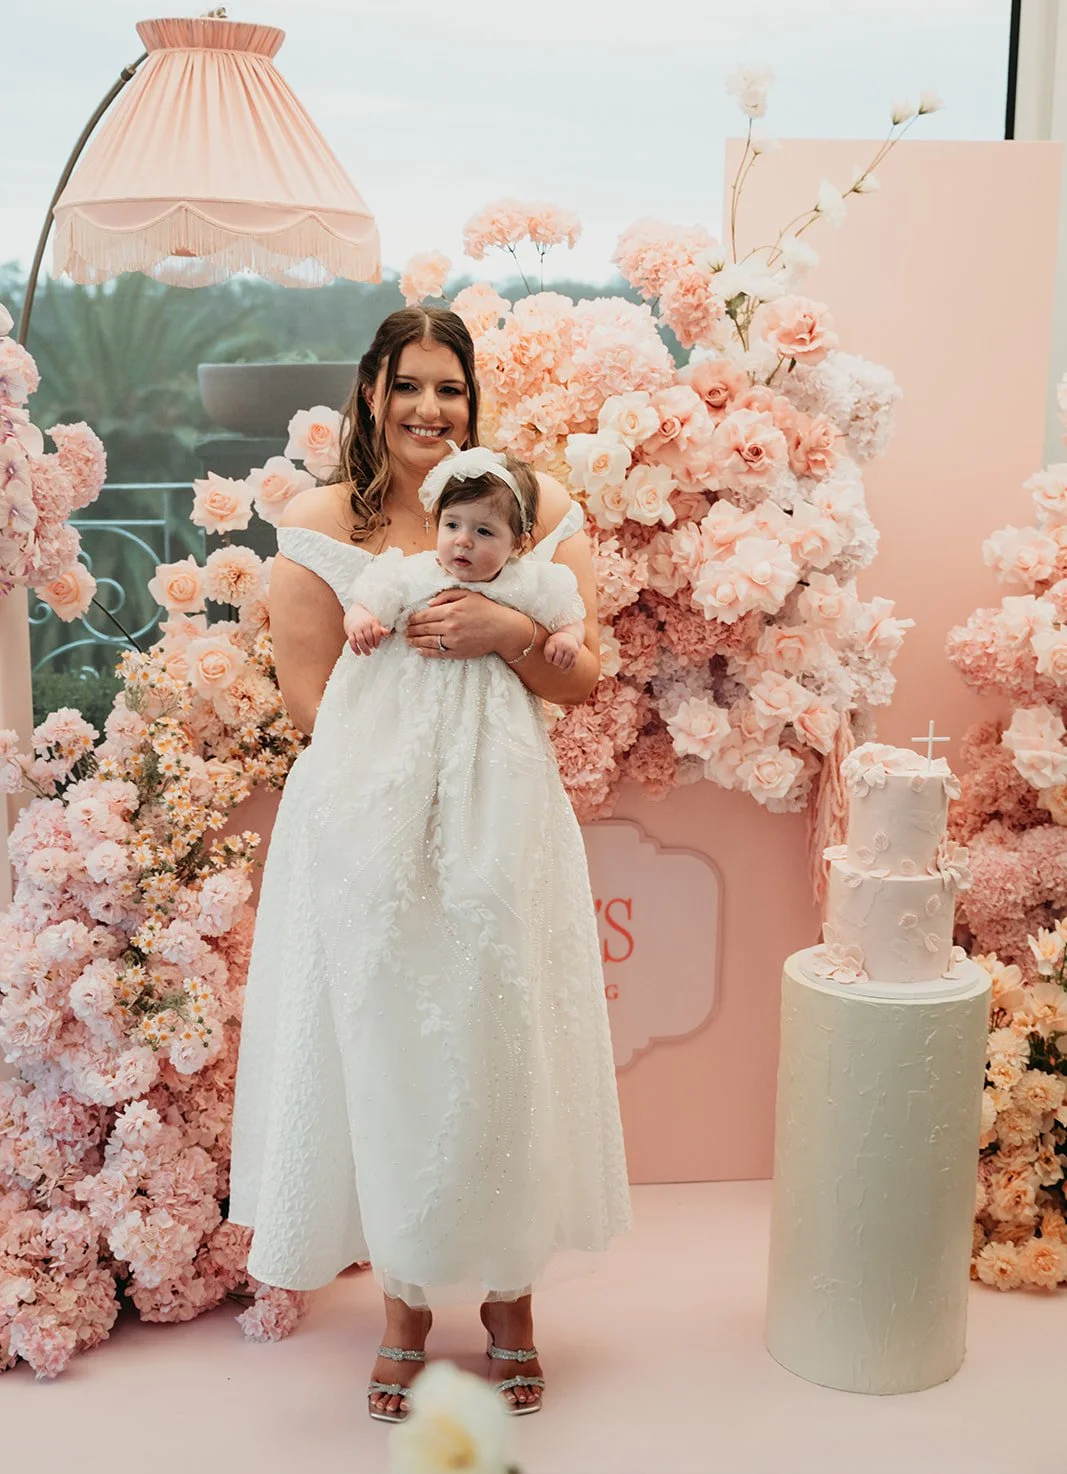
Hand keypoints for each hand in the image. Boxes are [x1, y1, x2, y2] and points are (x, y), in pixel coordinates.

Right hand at [344, 602, 385, 655]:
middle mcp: (364, 625)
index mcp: (372, 622)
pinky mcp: (350, 632)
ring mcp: (356, 629)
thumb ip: (380, 630)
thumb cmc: (366, 619)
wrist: (353, 612)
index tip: (377, 646)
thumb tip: (388, 633)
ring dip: (364, 648)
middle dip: (371, 645)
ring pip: (360, 640)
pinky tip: (359, 653)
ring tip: (368, 653)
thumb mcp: (374, 622)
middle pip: (368, 637)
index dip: (378, 641)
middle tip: (372, 648)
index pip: (376, 632)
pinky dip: (355, 649)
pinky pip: (352, 642)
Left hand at [405, 588, 522, 658]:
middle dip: (411, 630)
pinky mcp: (458, 652)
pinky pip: (438, 653)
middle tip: (404, 631)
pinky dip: (427, 652)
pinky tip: (419, 650)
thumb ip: (446, 596)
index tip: (406, 620)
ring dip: (415, 641)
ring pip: (428, 642)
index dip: (413, 618)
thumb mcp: (467, 595)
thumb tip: (428, 603)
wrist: (503, 629)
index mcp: (451, 610)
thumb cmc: (487, 609)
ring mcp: (453, 641)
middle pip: (424, 629)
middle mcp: (450, 626)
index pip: (425, 615)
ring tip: (408, 640)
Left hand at [543, 630, 579, 670]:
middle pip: (557, 660)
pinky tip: (564, 671)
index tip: (549, 659)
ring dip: (560, 666)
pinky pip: (572, 664)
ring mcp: (570, 650)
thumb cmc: (556, 642)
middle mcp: (563, 645)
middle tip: (555, 661)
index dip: (548, 659)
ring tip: (559, 665)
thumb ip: (547, 651)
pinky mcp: (575, 654)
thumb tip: (549, 662)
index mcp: (554, 642)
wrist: (570, 635)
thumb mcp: (550, 642)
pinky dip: (567, 669)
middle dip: (555, 663)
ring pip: (564, 663)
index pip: (549, 653)